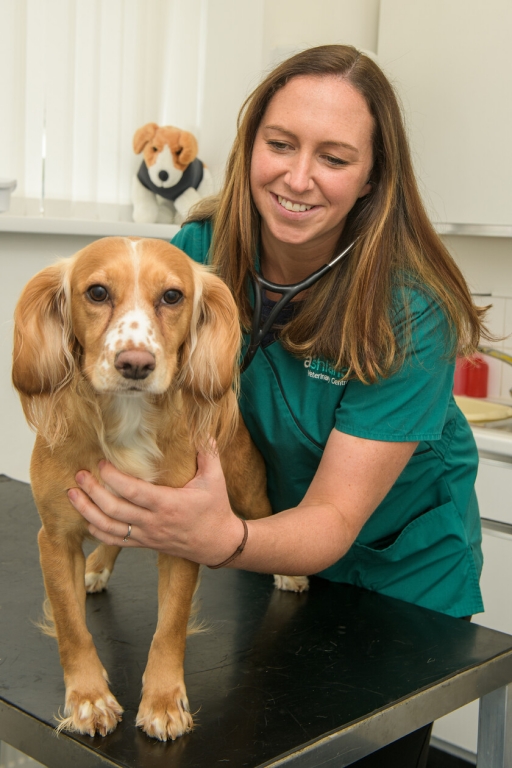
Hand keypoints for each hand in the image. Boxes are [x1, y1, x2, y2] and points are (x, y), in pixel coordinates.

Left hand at [67, 448, 244, 565]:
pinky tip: (86, 518)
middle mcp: (153, 522)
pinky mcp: (145, 544)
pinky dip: (97, 531)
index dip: (112, 478)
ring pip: (108, 528)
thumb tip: (202, 428)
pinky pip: (115, 541)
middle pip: (113, 510)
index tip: (102, 463)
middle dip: (92, 492)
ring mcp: (146, 536)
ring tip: (72, 495)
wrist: (218, 542)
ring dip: (87, 511)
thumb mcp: (215, 479)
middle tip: (80, 475)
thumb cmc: (215, 508)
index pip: (132, 491)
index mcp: (167, 504)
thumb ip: (208, 452)